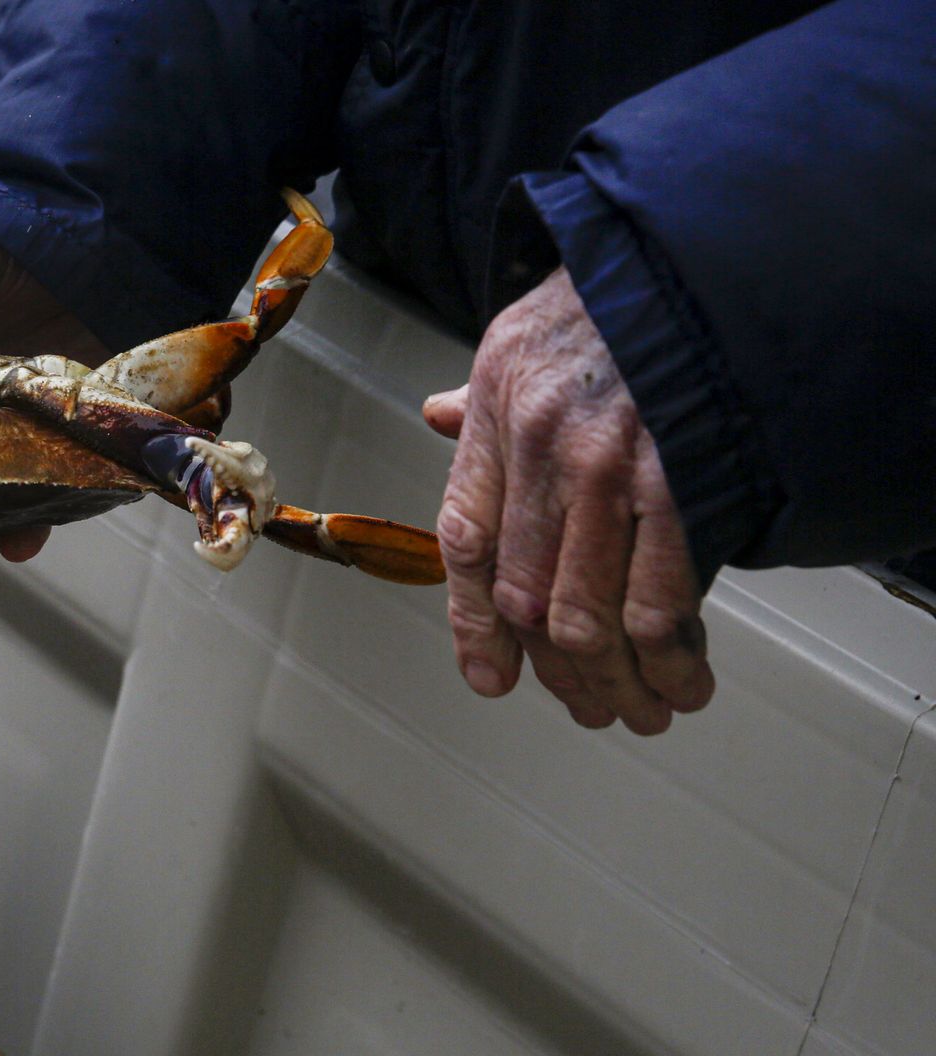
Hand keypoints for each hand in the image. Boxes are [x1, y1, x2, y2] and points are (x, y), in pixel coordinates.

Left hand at [426, 267, 714, 733]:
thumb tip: (442, 418)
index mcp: (496, 417)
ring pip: (587, 614)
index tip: (489, 677)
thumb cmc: (613, 301)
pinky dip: (669, 654)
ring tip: (638, 709)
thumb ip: (484, 397)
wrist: (700, 259)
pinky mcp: (677, 485)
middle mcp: (541, 449)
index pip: (464, 541)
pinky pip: (658, 598)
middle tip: (588, 707)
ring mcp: (607, 470)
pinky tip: (683, 677)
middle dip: (559, 672)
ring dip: (615, 680)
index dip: (471, 623)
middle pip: (526, 596)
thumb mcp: (523, 334)